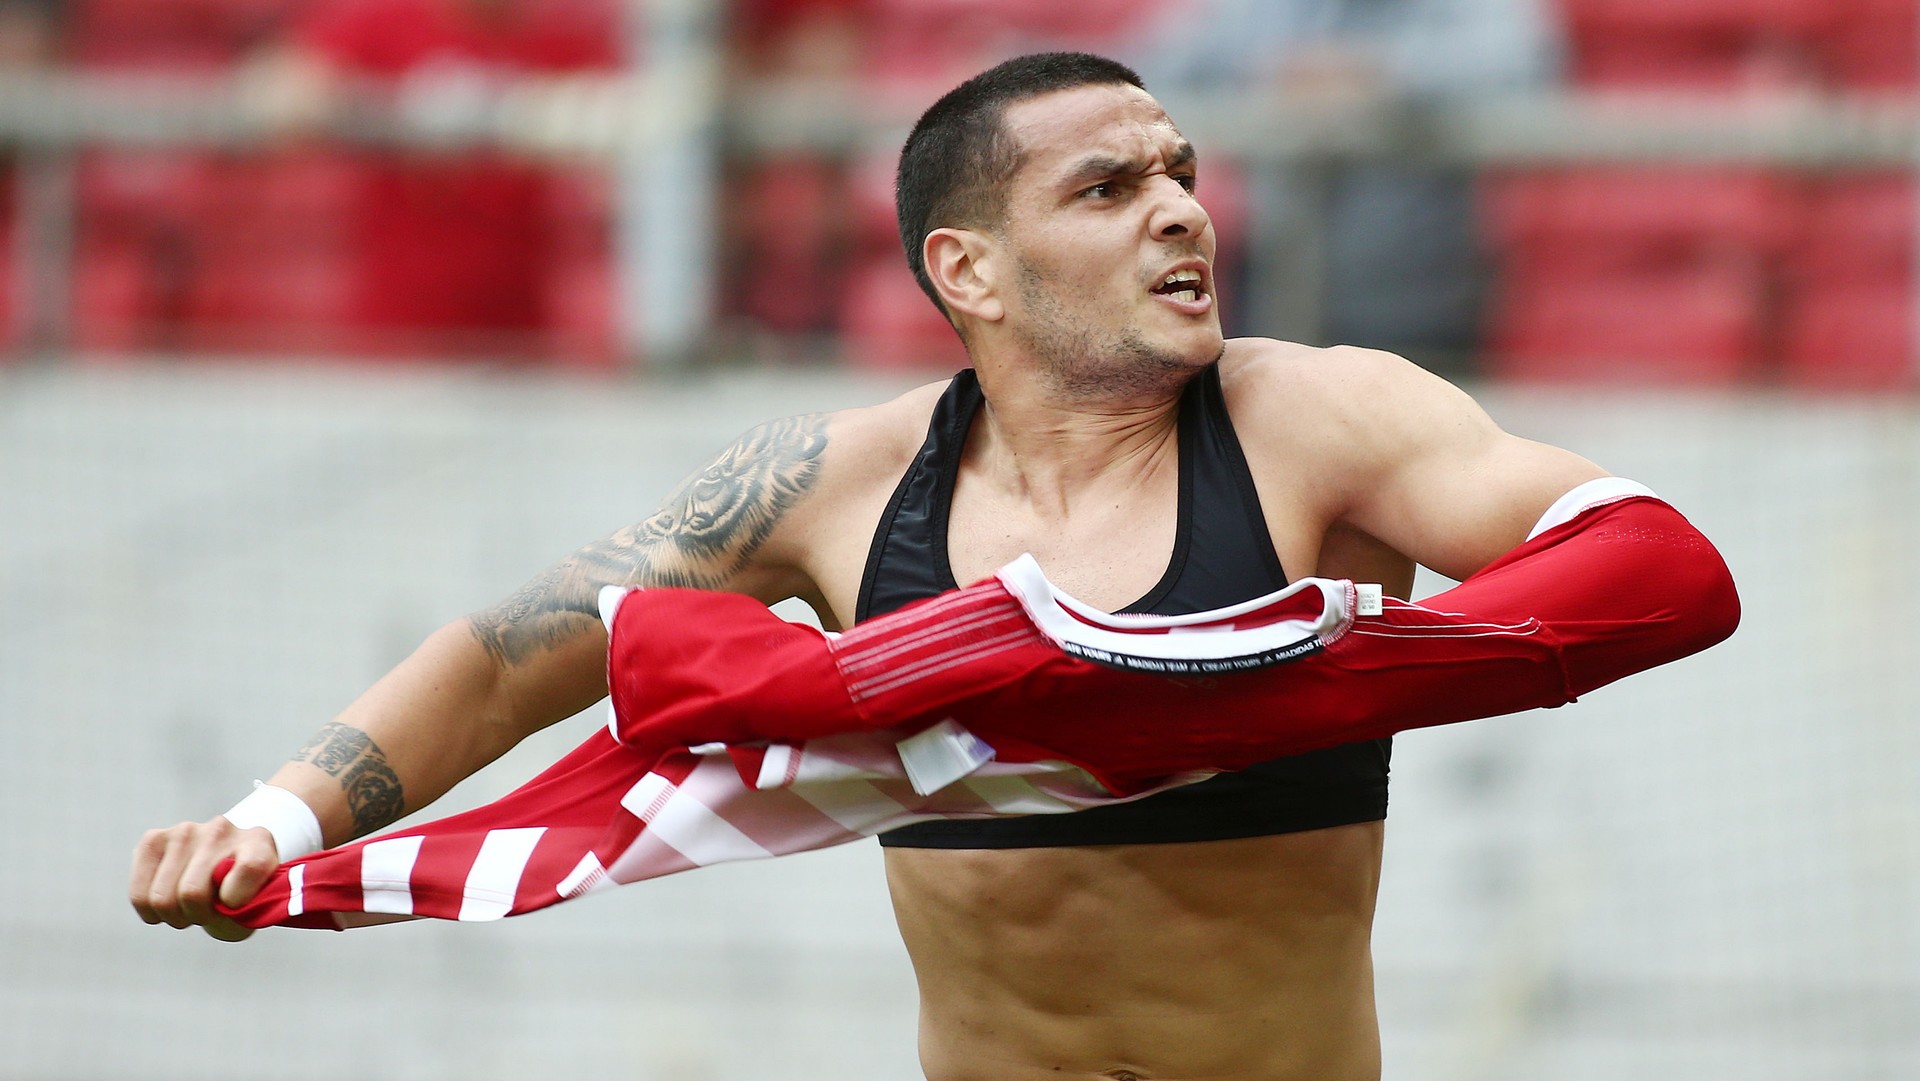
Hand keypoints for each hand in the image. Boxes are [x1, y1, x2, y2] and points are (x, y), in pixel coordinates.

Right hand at [129, 817, 279, 941]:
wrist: (223, 862)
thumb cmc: (241, 892)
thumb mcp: (257, 905)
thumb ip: (249, 910)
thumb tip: (224, 901)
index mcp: (258, 843)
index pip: (250, 868)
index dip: (238, 900)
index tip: (234, 905)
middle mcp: (221, 830)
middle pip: (192, 893)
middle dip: (197, 916)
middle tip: (206, 912)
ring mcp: (185, 831)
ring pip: (162, 898)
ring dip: (174, 916)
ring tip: (188, 906)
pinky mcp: (152, 840)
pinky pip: (139, 894)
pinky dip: (151, 912)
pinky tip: (167, 903)